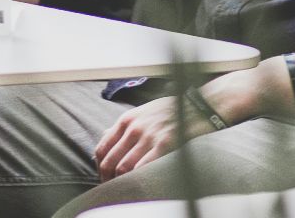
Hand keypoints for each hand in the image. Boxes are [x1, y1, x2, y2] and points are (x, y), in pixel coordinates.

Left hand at [92, 95, 214, 180]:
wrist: (195, 106)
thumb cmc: (168, 110)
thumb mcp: (141, 112)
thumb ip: (123, 126)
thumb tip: (104, 138)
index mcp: (126, 120)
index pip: (102, 148)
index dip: (99, 167)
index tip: (103, 177)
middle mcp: (134, 128)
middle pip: (110, 161)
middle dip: (107, 179)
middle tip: (111, 189)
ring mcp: (148, 136)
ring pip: (124, 167)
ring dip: (121, 182)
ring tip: (124, 189)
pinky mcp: (164, 144)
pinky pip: (144, 167)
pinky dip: (138, 179)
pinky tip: (140, 184)